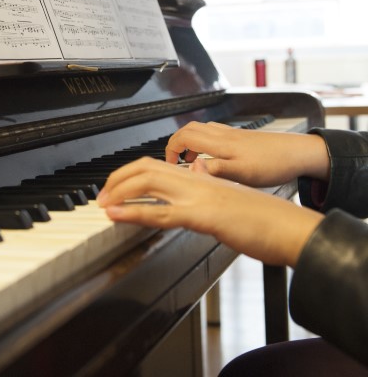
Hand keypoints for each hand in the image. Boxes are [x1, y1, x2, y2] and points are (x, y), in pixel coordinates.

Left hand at [98, 157, 322, 267]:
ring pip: (147, 183)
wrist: (290, 227)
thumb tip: (196, 172)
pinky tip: (116, 216)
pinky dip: (133, 212)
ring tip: (102, 203)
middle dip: (117, 179)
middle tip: (101, 195)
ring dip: (119, 192)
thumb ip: (208, 185)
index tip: (115, 188)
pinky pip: (160, 212)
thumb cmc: (263, 217)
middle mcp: (196, 180)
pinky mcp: (203, 215)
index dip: (130, 174)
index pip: (155, 165)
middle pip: (144, 167)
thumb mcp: (228, 198)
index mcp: (200, 177)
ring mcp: (198, 195)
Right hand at [165, 121, 329, 186]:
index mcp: (220, 144)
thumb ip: (215, 171)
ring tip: (191, 160)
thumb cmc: (273, 164)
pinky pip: (213, 133)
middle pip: (189, 129)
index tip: (169, 163)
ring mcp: (231, 134)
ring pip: (201, 129)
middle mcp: (223, 135)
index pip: (184, 137)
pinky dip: (204, 141)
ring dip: (190, 142)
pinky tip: (212, 155)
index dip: (170, 149)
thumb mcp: (243, 174)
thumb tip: (192, 170)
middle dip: (176, 142)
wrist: (297, 153)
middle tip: (174, 160)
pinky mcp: (240, 137)